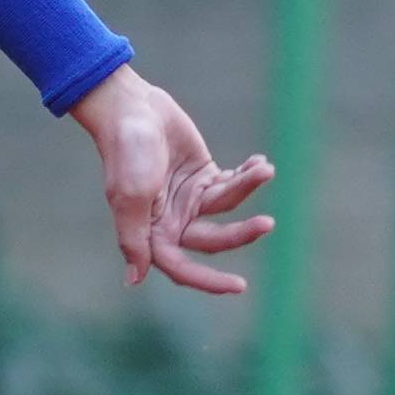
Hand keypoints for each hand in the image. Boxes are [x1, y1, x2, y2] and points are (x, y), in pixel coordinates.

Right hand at [73, 65, 269, 296]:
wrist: (131, 107)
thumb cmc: (126, 152)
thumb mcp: (129, 197)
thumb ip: (133, 238)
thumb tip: (133, 281)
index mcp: (151, 230)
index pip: (181, 267)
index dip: (209, 281)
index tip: (240, 286)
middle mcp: (171, 219)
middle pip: (214, 239)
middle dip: (241, 233)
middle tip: (268, 223)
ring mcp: (189, 197)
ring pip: (227, 206)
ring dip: (247, 188)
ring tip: (263, 169)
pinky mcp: (203, 174)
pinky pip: (232, 184)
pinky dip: (248, 175)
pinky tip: (259, 163)